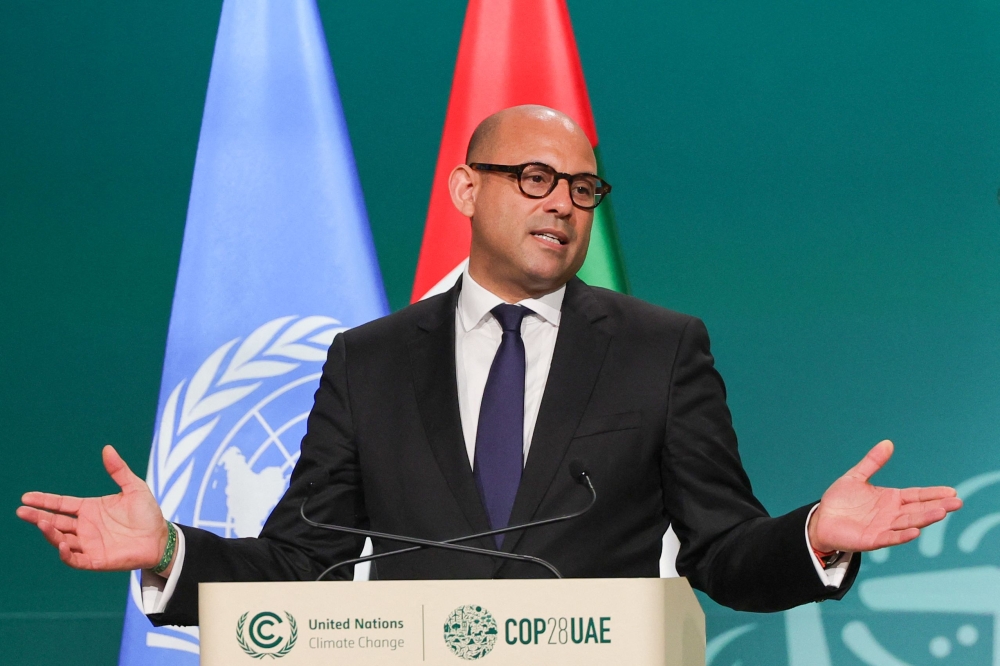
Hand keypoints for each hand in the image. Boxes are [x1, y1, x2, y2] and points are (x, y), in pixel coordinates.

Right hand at [16, 445, 170, 572]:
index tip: (26, 497)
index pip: (62, 504)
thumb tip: (107, 448)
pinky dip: (66, 554)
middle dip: (38, 517)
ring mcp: (89, 544)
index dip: (44, 501)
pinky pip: (75, 559)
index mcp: (90, 509)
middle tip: (21, 511)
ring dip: (50, 533)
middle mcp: (85, 527)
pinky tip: (62, 544)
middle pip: (55, 521)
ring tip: (41, 523)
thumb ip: (119, 470)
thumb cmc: (148, 513)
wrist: (161, 538)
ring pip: (61, 539)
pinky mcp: (96, 559)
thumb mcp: (134, 487)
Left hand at [808, 440, 962, 553]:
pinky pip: (890, 537)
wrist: (821, 520)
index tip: (952, 492)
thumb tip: (888, 443)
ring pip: (908, 522)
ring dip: (924, 519)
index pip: (917, 496)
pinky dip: (903, 535)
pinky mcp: (872, 540)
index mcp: (891, 499)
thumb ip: (872, 462)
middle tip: (957, 503)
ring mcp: (884, 527)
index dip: (933, 494)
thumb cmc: (840, 501)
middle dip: (937, 506)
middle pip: (918, 509)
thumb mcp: (856, 477)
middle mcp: (891, 514)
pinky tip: (915, 531)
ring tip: (941, 513)